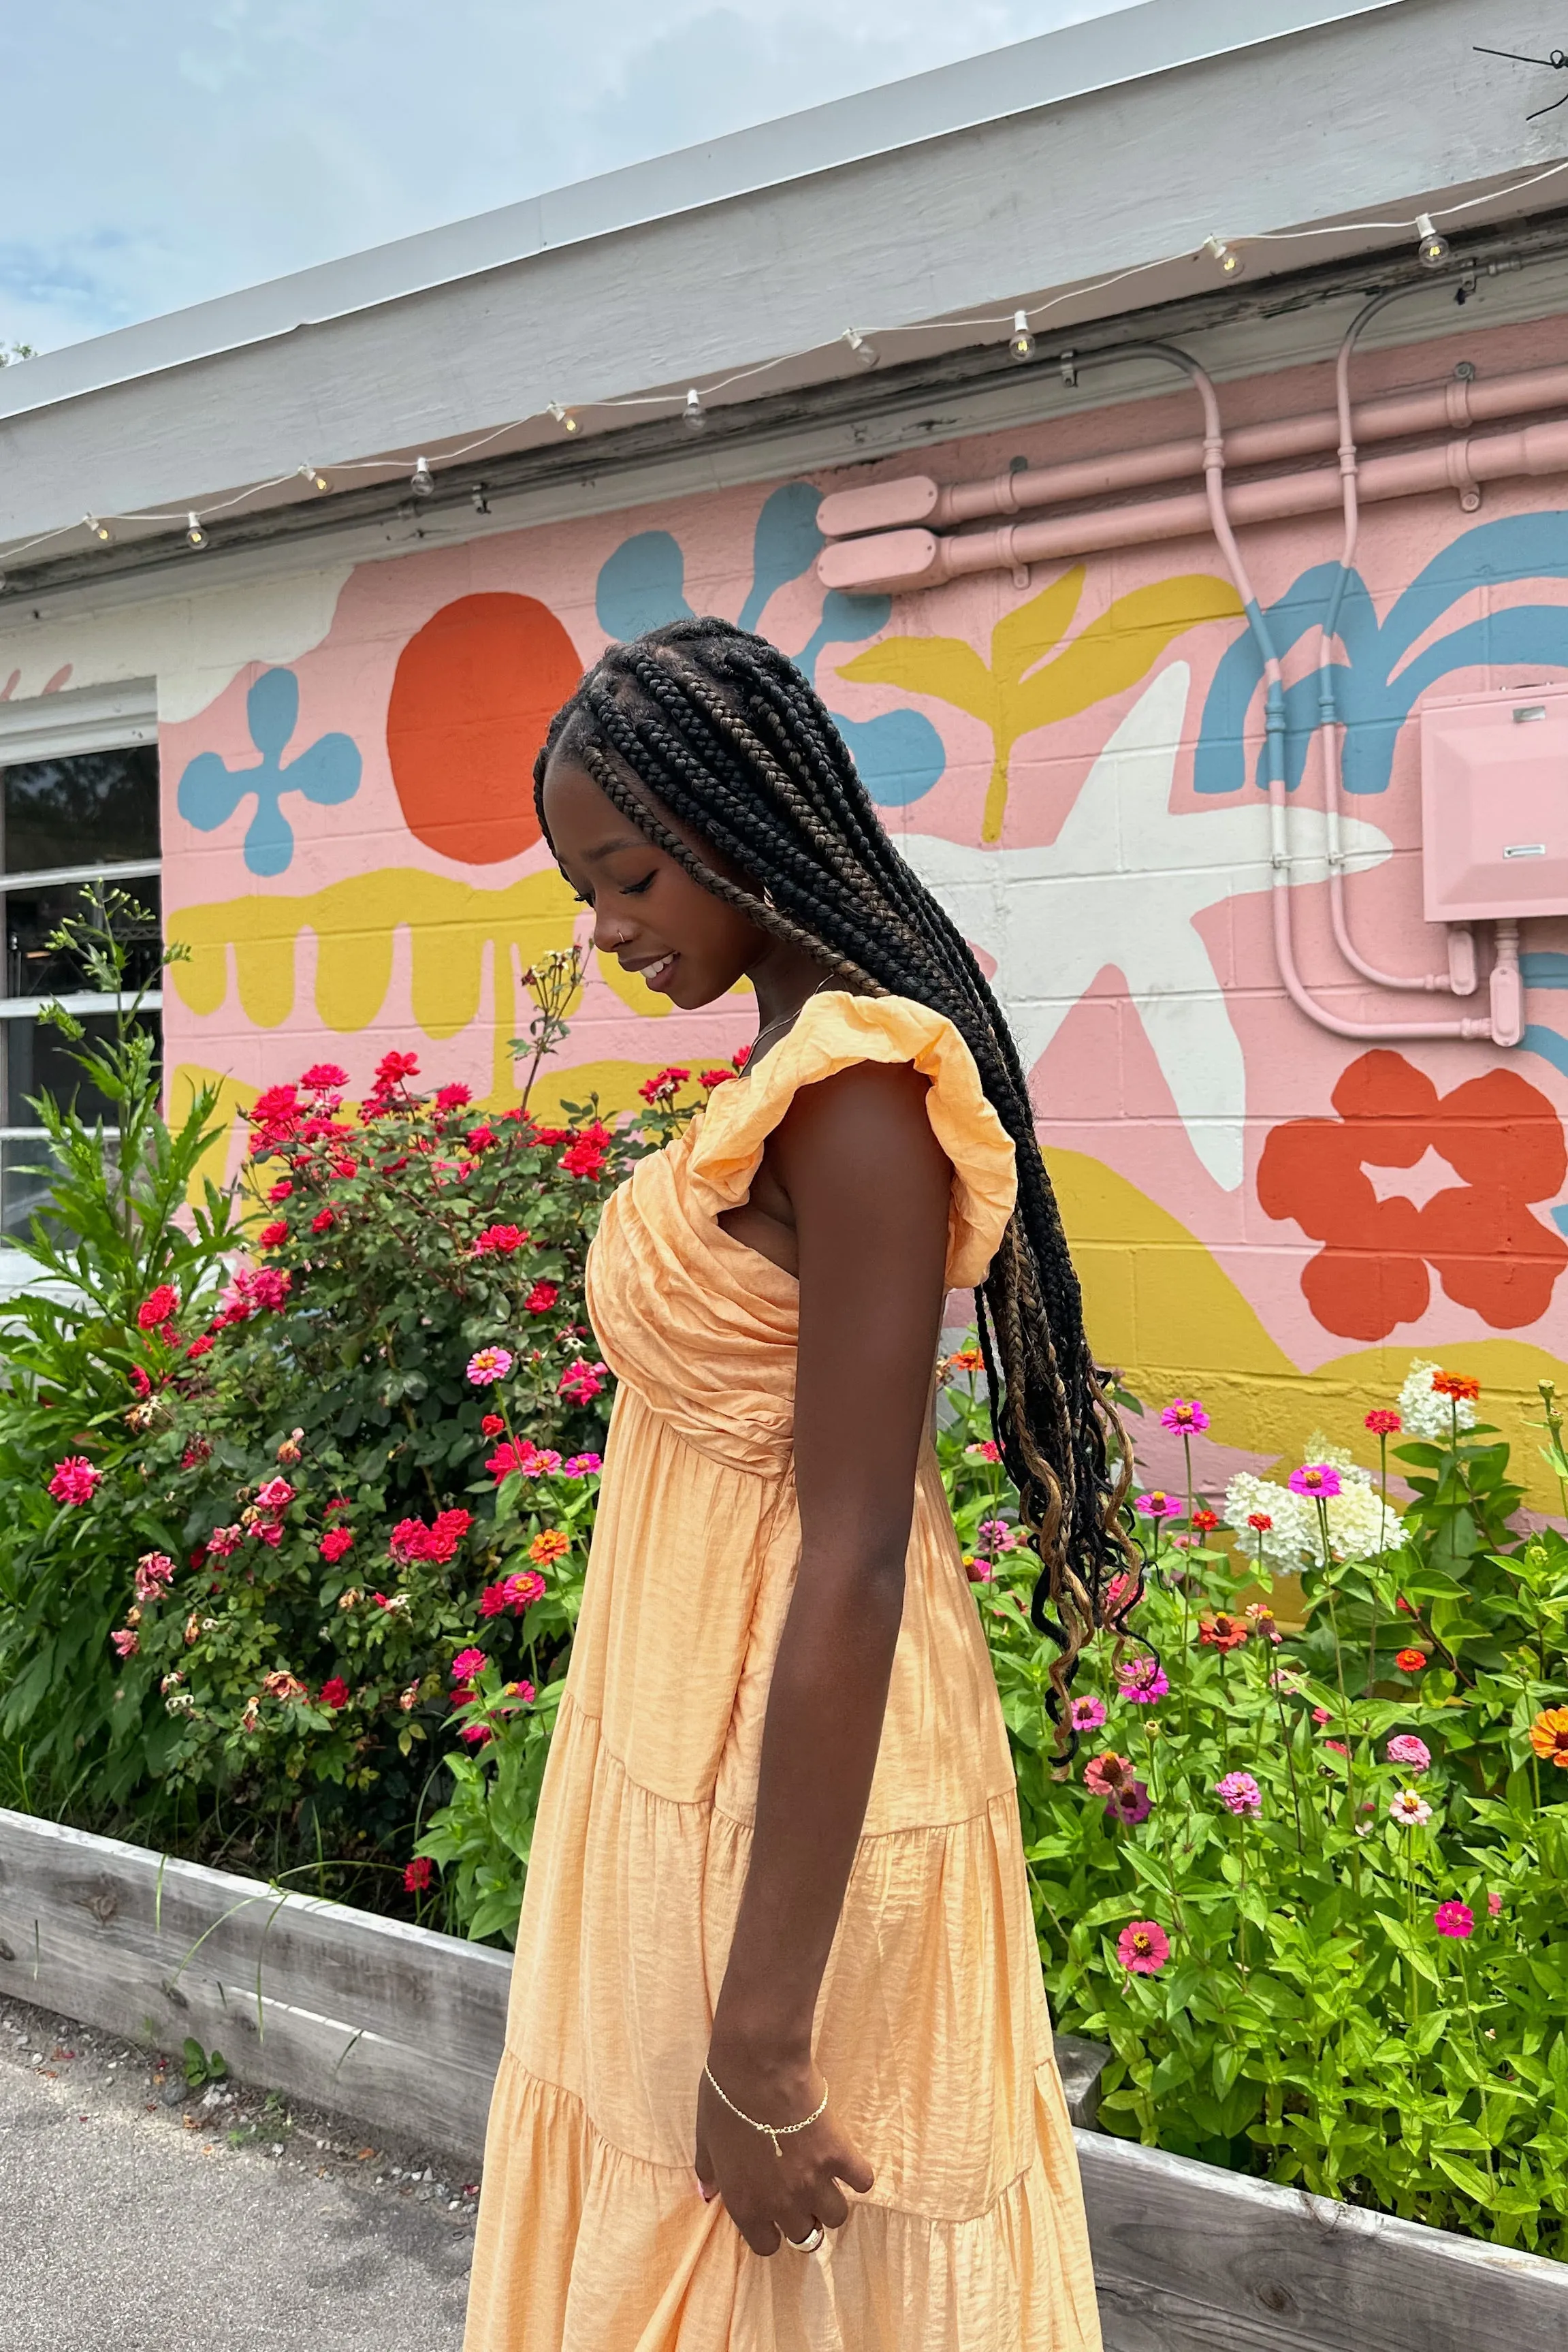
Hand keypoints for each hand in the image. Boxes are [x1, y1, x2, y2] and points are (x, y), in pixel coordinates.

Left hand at [694, 2050, 873, 2255]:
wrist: (757, 2065)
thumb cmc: (723, 2098)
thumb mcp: (706, 2140)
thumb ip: (708, 2173)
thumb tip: (707, 2194)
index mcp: (745, 2204)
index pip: (766, 2246)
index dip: (771, 2230)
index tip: (773, 2211)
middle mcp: (781, 2203)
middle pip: (805, 2236)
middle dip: (803, 2218)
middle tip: (801, 2193)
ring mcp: (813, 2181)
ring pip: (836, 2216)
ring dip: (831, 2202)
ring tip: (825, 2180)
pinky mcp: (838, 2155)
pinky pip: (862, 2181)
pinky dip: (857, 2175)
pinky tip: (847, 2161)